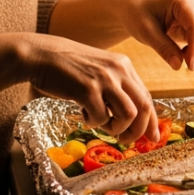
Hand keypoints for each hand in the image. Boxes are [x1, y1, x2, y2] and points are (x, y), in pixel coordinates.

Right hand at [18, 33, 158, 145]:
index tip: (153, 137)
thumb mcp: (99, 70)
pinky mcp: (87, 89)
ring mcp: (104, 79)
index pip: (147, 97)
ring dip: (116, 128)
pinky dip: (92, 122)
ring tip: (100, 123)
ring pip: (128, 115)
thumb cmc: (67, 67)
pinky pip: (100, 117)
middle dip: (138, 130)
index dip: (152, 121)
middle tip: (125, 139)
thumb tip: (132, 117)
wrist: (40, 55)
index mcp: (124, 65)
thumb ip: (116, 87)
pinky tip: (82, 112)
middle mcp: (118, 70)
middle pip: (144, 107)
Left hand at [118, 0, 193, 72]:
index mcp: (181, 1)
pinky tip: (186, 57)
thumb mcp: (145, 32)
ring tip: (187, 63)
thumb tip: (179, 66)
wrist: (132, 10)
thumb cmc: (137, 15)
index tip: (190, 65)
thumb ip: (163, 48)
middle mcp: (193, 4)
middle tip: (189, 67)